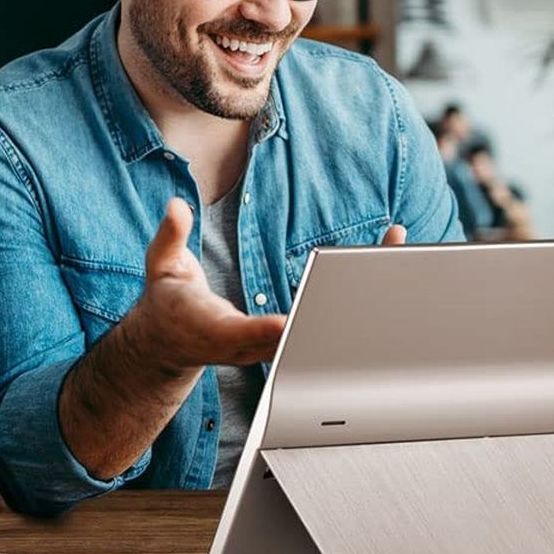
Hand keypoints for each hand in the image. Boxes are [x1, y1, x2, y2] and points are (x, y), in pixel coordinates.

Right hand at [131, 200, 407, 369]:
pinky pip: (323, 319)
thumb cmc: (167, 304)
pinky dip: (350, 294)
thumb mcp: (160, 268)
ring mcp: (273, 346)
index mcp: (219, 332)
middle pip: (299, 333)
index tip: (284, 325)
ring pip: (323, 328)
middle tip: (372, 271)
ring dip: (359, 294)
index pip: (247, 334)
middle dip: (334, 307)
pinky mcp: (286, 339)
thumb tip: (176, 207)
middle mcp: (252, 345)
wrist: (171, 345)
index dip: (266, 331)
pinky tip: (378, 265)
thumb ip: (170, 238)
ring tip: (392, 249)